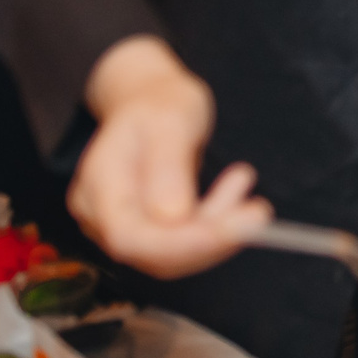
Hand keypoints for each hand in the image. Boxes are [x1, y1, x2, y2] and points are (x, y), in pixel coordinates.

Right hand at [71, 36, 270, 279]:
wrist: (150, 102)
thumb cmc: (157, 104)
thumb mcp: (168, 118)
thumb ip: (166, 164)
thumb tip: (172, 216)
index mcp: (99, 186)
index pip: (129, 237)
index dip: (179, 244)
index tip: (230, 230)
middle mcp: (103, 216)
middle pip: (154, 253)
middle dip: (211, 239)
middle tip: (258, 212)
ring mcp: (124, 227)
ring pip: (175, 255)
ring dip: (220, 229)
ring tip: (242, 178)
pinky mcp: (149, 232)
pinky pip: (185, 244)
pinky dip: (217, 224)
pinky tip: (235, 188)